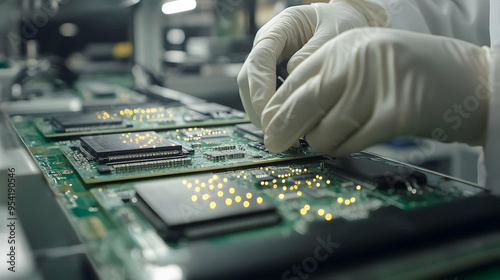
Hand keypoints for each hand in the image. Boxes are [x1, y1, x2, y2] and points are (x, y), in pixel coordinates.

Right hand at [238, 1, 388, 126]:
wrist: (346, 21)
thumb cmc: (340, 22)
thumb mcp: (334, 31)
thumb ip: (315, 52)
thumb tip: (294, 76)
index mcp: (277, 30)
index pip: (258, 61)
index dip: (259, 89)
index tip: (269, 112)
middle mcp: (267, 47)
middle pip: (248, 80)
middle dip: (259, 108)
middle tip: (279, 131)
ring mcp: (268, 63)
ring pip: (253, 92)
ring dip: (265, 114)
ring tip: (287, 133)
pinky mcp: (274, 77)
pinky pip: (267, 97)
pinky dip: (275, 112)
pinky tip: (292, 124)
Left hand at [261, 28, 489, 155]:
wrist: (469, 77)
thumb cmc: (415, 71)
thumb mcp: (366, 61)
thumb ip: (331, 79)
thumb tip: (290, 113)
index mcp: (346, 44)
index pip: (295, 80)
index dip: (277, 107)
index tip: (268, 125)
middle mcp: (357, 60)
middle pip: (302, 103)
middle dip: (283, 130)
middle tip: (275, 144)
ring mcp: (376, 86)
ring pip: (324, 129)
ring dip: (321, 142)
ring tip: (333, 139)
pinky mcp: (395, 114)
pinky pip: (350, 142)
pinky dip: (344, 148)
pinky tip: (350, 143)